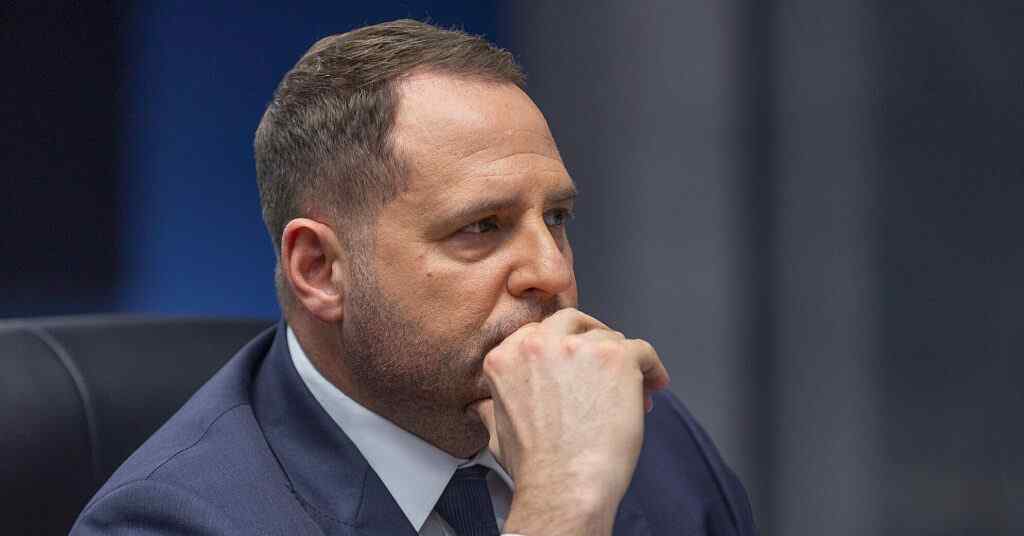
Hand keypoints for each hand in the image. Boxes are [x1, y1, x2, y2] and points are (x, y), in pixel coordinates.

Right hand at [470, 308, 668, 534]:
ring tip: (632, 389)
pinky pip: (643, 350)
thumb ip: (492, 407)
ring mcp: (579, 348)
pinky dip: (652, 368)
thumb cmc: (536, 467)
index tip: (573, 360)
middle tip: (603, 362)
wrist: (564, 487)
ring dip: (621, 362)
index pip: (538, 333)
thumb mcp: (496, 431)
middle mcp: (540, 345)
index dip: (560, 347)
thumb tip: (486, 406)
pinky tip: (654, 384)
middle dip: (590, 338)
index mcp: (507, 357)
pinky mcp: (616, 358)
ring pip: (610, 339)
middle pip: (572, 322)